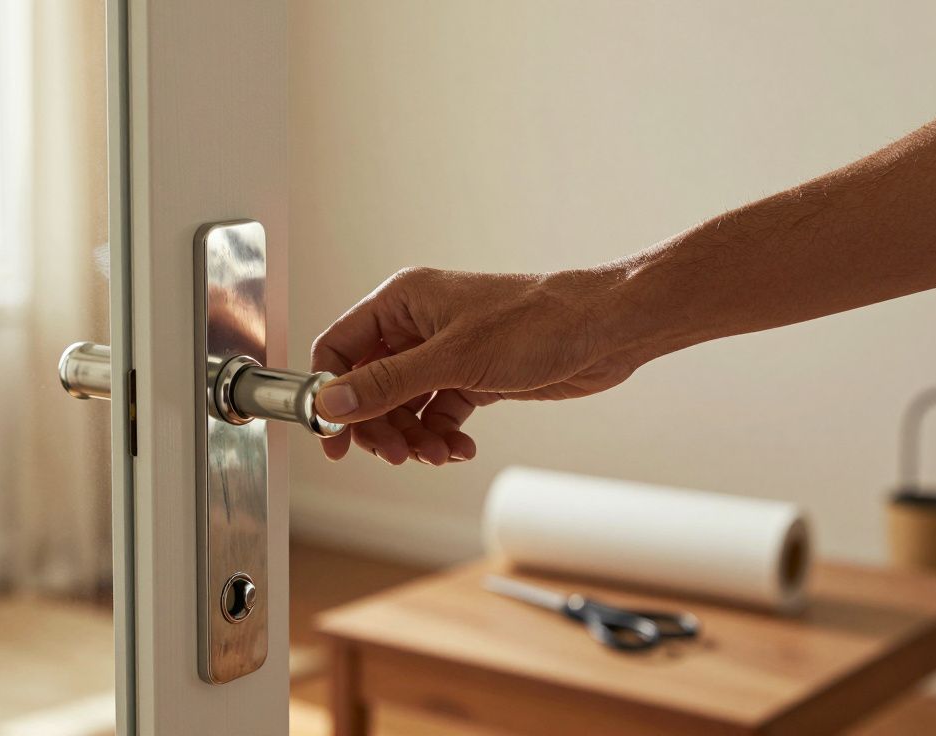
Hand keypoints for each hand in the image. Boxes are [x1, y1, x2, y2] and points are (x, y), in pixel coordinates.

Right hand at [310, 266, 645, 464]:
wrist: (605, 330)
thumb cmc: (536, 322)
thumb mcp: (452, 359)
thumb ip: (386, 384)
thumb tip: (331, 404)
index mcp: (402, 301)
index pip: (341, 347)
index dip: (330, 393)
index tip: (333, 438)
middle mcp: (418, 324)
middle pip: (370, 385)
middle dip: (381, 425)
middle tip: (397, 455)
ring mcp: (446, 352)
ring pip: (405, 405)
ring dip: (415, 436)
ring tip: (438, 453)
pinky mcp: (473, 376)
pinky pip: (438, 413)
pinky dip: (443, 435)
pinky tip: (459, 448)